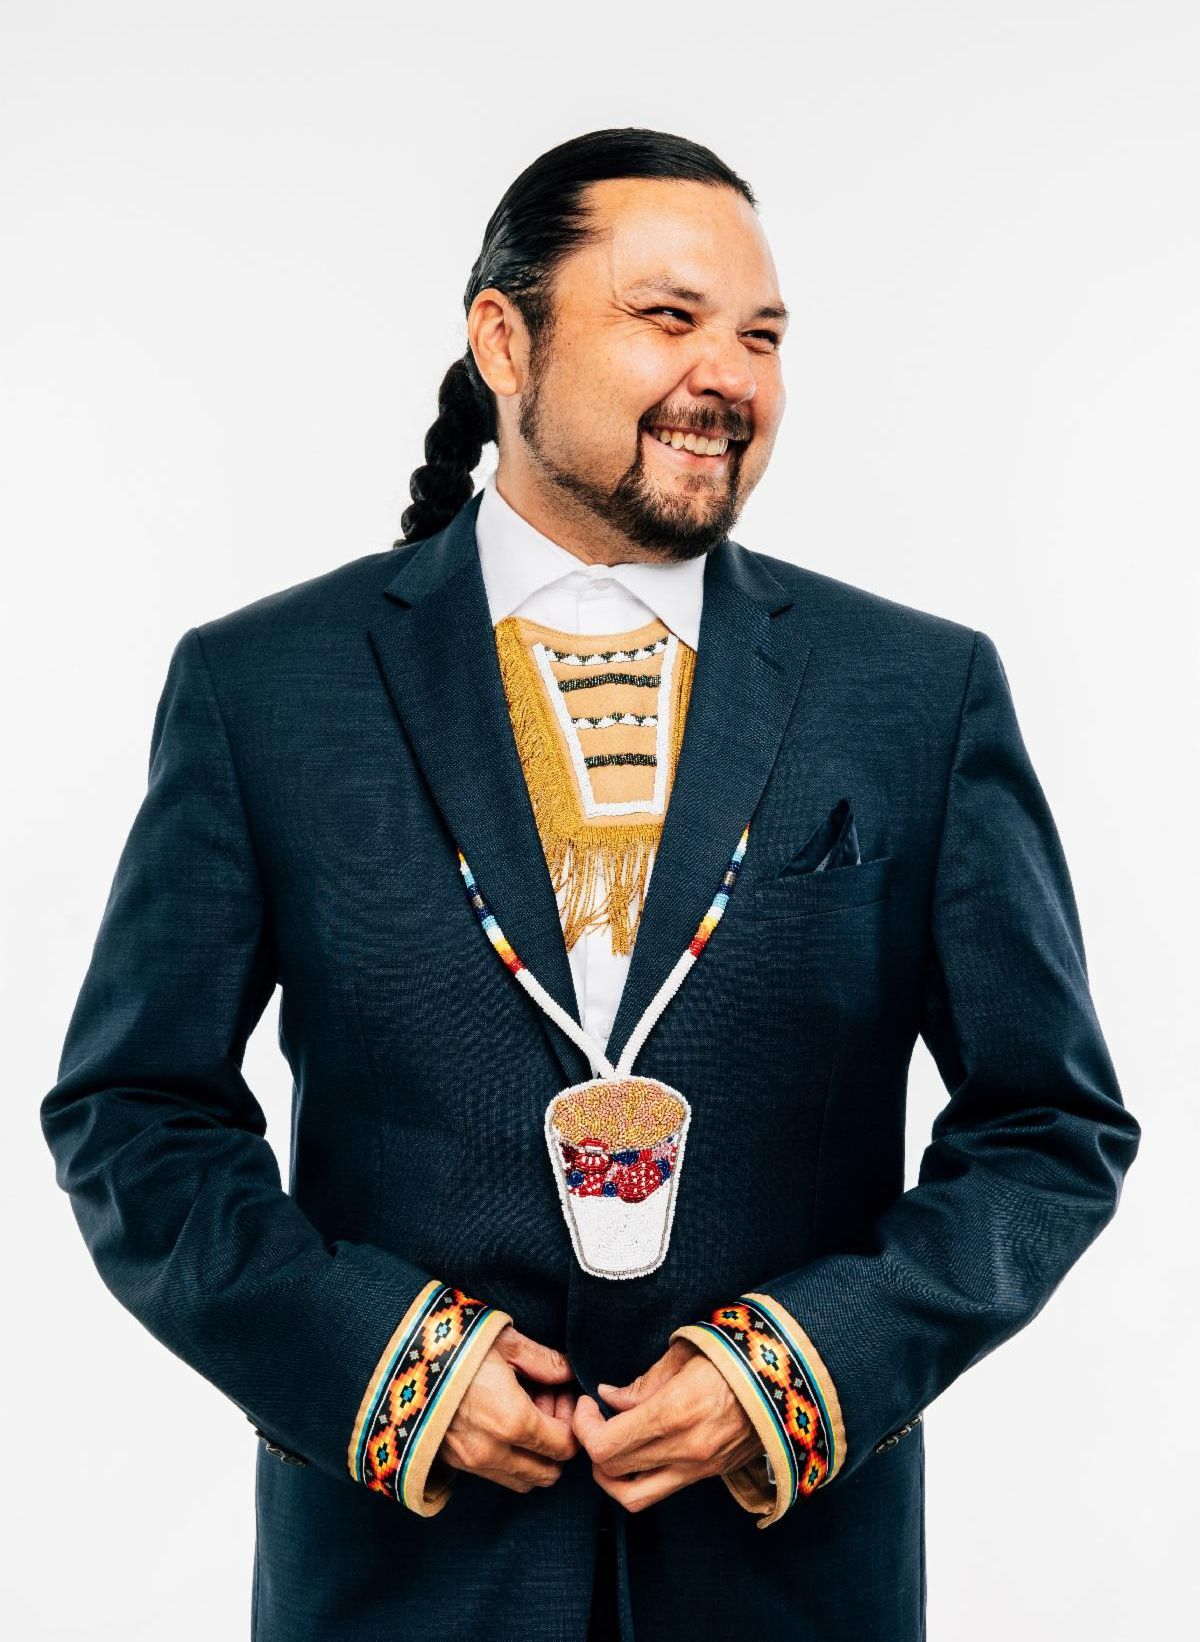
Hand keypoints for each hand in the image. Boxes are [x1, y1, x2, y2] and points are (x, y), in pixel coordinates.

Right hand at [436, 1324, 580, 1493]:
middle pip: (548, 1473)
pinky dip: (509, 1458)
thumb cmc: (455, 1345)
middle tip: (547, 1405)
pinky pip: (495, 1475)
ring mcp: (470, 1462)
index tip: (563, 1397)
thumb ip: (544, 1361)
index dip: (572, 1423)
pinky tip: (500, 1423)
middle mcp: (493, 1451)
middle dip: (557, 1444)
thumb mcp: (505, 1342)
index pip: (564, 1446)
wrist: (397, 1359)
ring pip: (522, 1481)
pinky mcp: (453, 1463)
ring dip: (534, 1455)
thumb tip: (569, 1373)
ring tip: (524, 1414)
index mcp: (512, 1421)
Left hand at [572, 1339, 761, 1513]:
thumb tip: (609, 1398)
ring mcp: (698, 1469)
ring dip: (611, 1476)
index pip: (605, 1445)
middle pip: (612, 1474)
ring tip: (610, 1443)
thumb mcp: (684, 1354)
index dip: (583, 1427)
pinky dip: (639, 1477)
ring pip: (634, 1498)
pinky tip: (640, 1447)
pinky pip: (661, 1490)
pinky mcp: (710, 1475)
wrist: (791, 1378)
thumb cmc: (735, 1355)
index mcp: (673, 1414)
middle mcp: (683, 1450)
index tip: (585, 1404)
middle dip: (591, 1447)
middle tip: (592, 1419)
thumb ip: (642, 1383)